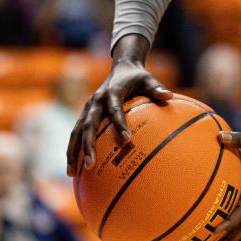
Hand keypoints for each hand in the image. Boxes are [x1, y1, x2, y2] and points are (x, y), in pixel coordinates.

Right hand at [66, 56, 171, 176]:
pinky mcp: (85, 114)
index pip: (115, 109)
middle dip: (87, 145)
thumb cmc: (137, 76)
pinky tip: (73, 168)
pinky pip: (76, 133)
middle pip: (88, 124)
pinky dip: (73, 149)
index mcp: (112, 91)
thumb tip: (168, 96)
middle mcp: (96, 100)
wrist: (121, 67)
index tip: (126, 140)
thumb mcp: (148, 79)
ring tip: (71, 173)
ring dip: (73, 151)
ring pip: (76, 131)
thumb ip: (157, 88)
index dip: (119, 124)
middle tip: (91, 164)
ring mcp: (88, 107)